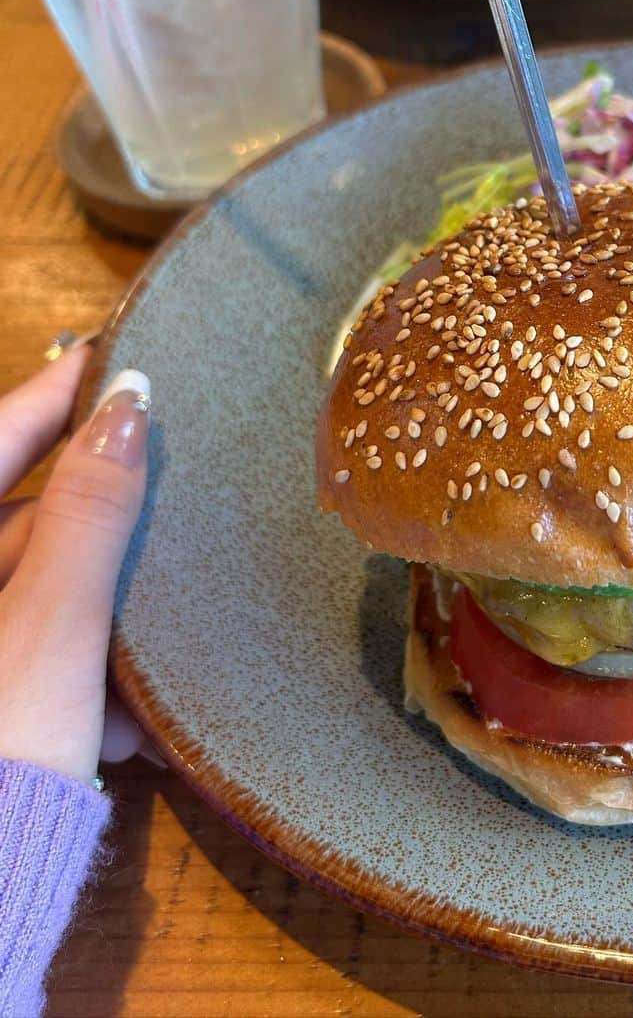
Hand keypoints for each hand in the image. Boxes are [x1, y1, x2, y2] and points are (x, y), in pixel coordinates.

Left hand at [0, 347, 150, 784]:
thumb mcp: (53, 621)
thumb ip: (91, 510)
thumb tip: (131, 402)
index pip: (0, 438)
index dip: (57, 393)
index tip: (116, 353)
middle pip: (27, 523)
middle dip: (103, 533)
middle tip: (175, 497)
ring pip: (41, 596)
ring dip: (103, 619)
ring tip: (157, 644)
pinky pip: (34, 654)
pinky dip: (79, 673)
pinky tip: (123, 718)